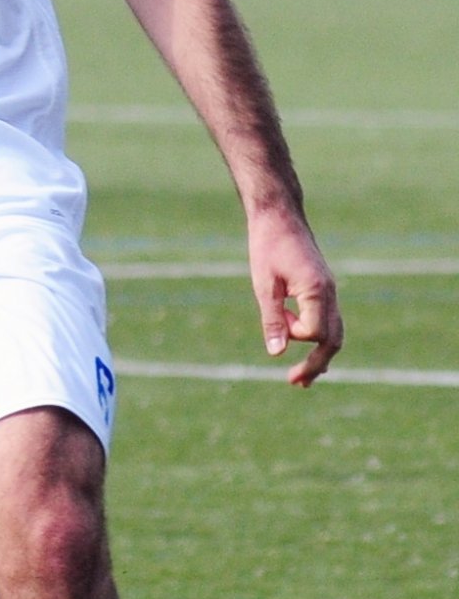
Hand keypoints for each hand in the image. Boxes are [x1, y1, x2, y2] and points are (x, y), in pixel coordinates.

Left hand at [248, 208, 342, 385]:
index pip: (314, 332)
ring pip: (334, 333)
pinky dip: (319, 338)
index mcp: (317, 290)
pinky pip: (329, 320)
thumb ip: (272, 319)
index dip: (294, 334)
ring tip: (303, 378)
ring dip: (320, 356)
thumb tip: (276, 354)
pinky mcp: (323, 288)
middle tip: (296, 383)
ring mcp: (329, 291)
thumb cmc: (268, 245)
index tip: (278, 319)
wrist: (279, 215)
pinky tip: (304, 347)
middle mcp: (330, 293)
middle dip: (316, 364)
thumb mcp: (263, 283)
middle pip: (333, 340)